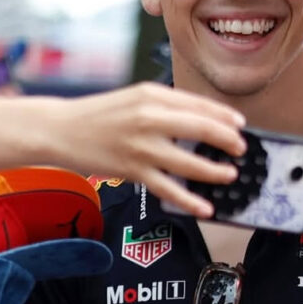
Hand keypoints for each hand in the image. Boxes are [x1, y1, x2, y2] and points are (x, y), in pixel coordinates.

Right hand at [49, 82, 246, 217]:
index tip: (240, 125)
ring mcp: (141, 147)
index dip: (224, 115)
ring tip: (229, 175)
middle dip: (227, 140)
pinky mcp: (133, 171)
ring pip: (189, 162)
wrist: (60, 129)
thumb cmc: (98, 114)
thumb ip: (164, 105)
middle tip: (241, 149)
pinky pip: (168, 189)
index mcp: (151, 95)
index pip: (198, 104)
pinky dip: (190, 200)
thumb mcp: (133, 97)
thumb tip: (200, 118)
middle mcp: (148, 118)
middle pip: (201, 129)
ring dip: (215, 171)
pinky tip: (205, 208)